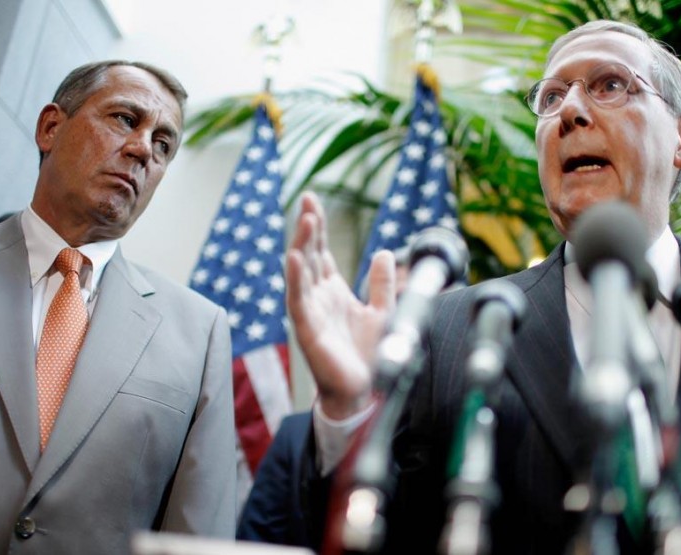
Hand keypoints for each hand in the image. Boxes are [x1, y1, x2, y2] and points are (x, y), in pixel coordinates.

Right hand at [286, 192, 395, 419]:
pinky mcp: (307, 329)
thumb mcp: (383, 311)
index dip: (318, 227)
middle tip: (307, 199)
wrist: (363, 391)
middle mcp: (318, 297)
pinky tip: (294, 257)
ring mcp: (310, 312)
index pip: (321, 252)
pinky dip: (295, 278)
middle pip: (309, 255)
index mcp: (333, 291)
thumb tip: (385, 253)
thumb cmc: (367, 355)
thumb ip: (382, 284)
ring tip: (307, 220)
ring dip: (302, 245)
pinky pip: (297, 300)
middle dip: (308, 227)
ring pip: (300, 272)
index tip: (313, 201)